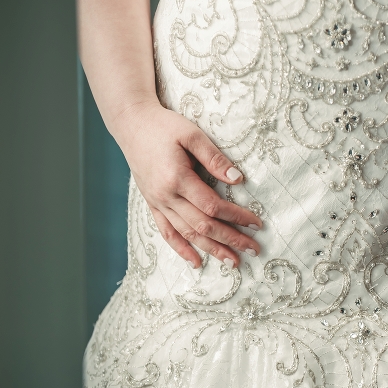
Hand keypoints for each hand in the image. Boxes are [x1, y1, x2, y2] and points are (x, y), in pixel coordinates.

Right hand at [116, 99, 262, 269]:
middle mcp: (166, 196)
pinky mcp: (152, 204)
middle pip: (202, 225)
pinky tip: (196, 262)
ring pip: (187, 234)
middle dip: (230, 239)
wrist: (132, 125)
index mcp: (178, 178)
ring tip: (232, 261)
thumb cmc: (164, 126)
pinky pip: (166, 233)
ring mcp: (157, 203)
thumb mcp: (192, 134)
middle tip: (253, 249)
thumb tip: (238, 179)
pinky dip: (181, 249)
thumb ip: (214, 158)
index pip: (212, 206)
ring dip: (211, 249)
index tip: (255, 223)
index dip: (236, 216)